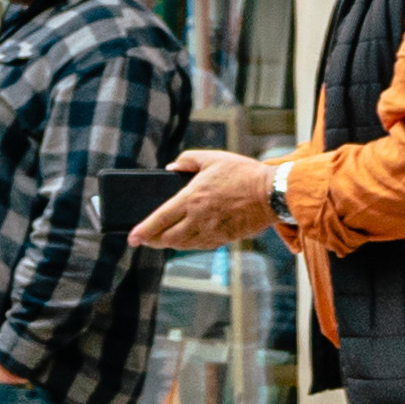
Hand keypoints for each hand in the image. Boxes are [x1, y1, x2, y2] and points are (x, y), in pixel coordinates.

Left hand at [134, 153, 280, 252]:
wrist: (272, 193)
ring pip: (184, 245)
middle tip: (144, 240)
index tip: (132, 238)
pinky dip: (190, 244)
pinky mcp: (225, 237)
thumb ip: (188, 160)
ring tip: (162, 239)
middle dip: (153, 241)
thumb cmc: (243, 173)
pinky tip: (186, 239)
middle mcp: (199, 219)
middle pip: (168, 238)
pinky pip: (201, 245)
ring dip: (170, 244)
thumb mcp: (213, 158)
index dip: (143, 231)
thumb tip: (170, 168)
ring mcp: (212, 230)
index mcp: (192, 199)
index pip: (160, 219)